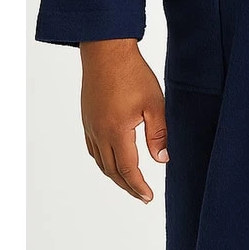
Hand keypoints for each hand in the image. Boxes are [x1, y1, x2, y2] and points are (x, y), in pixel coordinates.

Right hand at [79, 39, 167, 202]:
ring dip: (114, 175)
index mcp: (116, 131)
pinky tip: (112, 160)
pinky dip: (103, 161)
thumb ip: (158, 133)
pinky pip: (93, 148)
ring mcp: (90, 125)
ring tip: (129, 183)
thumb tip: (162, 160)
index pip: (127, 169)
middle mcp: (99, 132)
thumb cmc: (133, 74)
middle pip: (111, 170)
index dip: (138, 186)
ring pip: (100, 161)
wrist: (106, 51)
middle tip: (141, 196)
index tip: (148, 197)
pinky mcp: (87, 118)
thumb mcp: (154, 103)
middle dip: (127, 186)